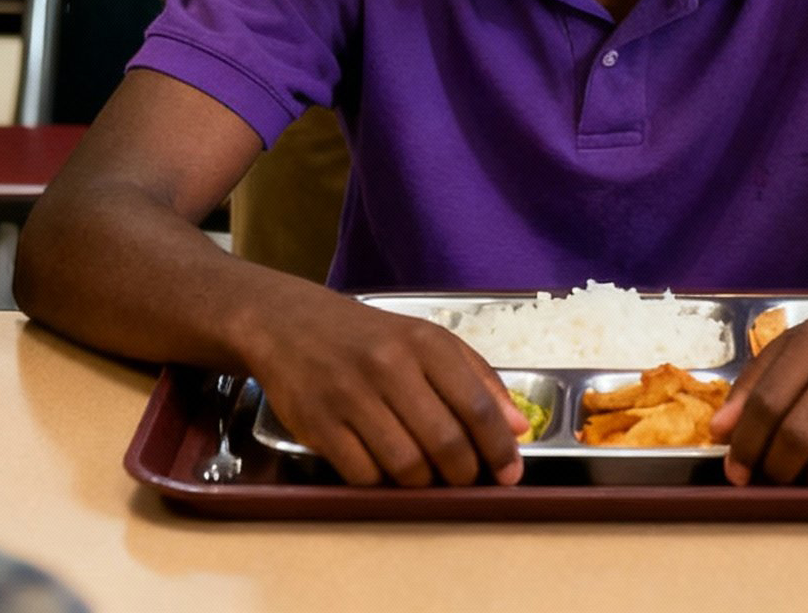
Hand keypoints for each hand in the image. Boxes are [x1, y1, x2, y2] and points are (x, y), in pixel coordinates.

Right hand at [256, 284, 525, 487]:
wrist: (290, 323)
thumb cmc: (370, 337)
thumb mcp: (426, 340)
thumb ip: (476, 379)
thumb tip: (517, 428)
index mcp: (425, 342)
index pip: (476, 406)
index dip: (499, 448)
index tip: (511, 474)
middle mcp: (389, 365)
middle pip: (445, 442)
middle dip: (464, 474)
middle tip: (465, 479)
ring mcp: (350, 395)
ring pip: (406, 466)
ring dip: (424, 484)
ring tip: (425, 475)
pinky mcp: (317, 423)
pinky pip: (363, 475)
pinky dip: (381, 482)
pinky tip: (384, 468)